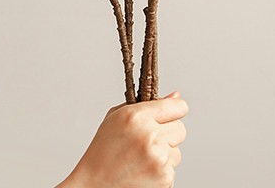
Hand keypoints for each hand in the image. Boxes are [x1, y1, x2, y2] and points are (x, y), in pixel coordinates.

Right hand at [68, 91, 188, 187]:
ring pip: (177, 151)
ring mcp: (159, 159)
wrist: (94, 184)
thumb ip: (148, 104)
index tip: (171, 114)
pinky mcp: (164, 179)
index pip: (178, 106)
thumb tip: (176, 95)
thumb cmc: (104, 150)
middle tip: (149, 141)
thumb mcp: (118, 117)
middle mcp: (150, 136)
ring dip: (164, 154)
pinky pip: (172, 170)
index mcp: (137, 117)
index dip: (175, 109)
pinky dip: (161, 171)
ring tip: (141, 159)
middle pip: (181, 129)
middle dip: (168, 133)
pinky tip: (143, 171)